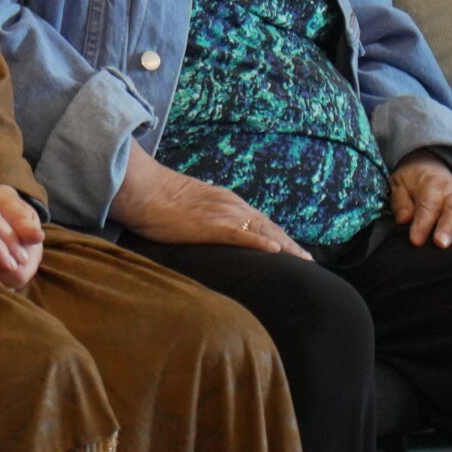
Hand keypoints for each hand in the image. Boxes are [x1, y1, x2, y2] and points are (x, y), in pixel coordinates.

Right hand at [109, 148, 311, 259]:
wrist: (141, 189)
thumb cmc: (157, 199)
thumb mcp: (189, 207)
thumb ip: (204, 216)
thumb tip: (207, 229)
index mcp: (226, 202)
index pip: (260, 222)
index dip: (279, 236)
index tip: (294, 250)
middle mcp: (231, 206)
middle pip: (269, 227)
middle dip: (291, 245)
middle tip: (309, 262)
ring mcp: (223, 215)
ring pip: (263, 232)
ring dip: (286, 247)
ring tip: (304, 262)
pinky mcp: (211, 226)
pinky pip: (241, 236)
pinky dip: (260, 243)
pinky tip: (276, 252)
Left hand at [388, 150, 451, 247]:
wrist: (427, 170)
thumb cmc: (411, 184)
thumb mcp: (399, 187)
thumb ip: (401, 203)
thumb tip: (404, 219)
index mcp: (431, 185)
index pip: (427, 205)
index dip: (422, 223)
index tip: (416, 240)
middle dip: (447, 226)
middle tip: (441, 243)